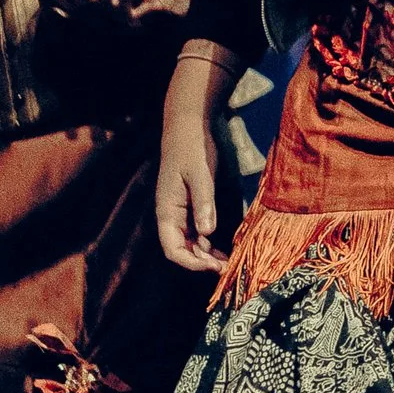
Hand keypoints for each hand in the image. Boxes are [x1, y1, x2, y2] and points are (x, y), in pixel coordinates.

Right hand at [154, 50, 238, 273]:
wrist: (188, 125)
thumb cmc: (191, 147)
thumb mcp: (199, 173)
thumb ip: (203, 202)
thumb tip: (207, 234)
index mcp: (166, 210)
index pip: (172, 248)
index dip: (190, 262)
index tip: (212, 267)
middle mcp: (171, 214)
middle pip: (181, 249)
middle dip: (200, 262)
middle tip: (225, 268)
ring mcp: (180, 210)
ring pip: (189, 242)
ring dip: (205, 255)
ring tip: (227, 262)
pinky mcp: (190, 204)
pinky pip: (196, 230)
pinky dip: (207, 242)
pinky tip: (222, 247)